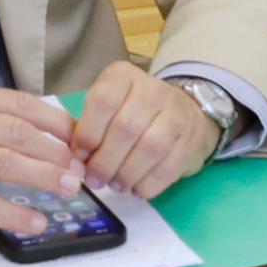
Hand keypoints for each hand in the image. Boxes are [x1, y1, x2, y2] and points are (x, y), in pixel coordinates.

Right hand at [0, 83, 92, 231]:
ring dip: (44, 177)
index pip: (19, 104)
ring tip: (70, 189)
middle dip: (57, 151)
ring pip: (5, 162)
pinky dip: (13, 213)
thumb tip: (32, 131)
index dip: (56, 122)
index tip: (80, 137)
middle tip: (82, 168)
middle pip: (19, 132)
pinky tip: (34, 222)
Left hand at [70, 61, 218, 199]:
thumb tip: (75, 159)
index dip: (88, 133)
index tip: (80, 155)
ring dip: (127, 174)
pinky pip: (169, 166)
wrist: (187, 112)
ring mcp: (176, 114)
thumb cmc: (136, 112)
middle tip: (95, 180)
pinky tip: (137, 189)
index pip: (104, 101)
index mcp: (125, 76)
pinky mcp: (191, 140)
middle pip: (126, 128)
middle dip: (105, 161)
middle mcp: (153, 90)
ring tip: (115, 186)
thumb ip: (91, 126)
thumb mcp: (110, 106)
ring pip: (149, 148)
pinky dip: (149, 183)